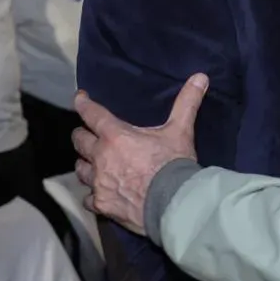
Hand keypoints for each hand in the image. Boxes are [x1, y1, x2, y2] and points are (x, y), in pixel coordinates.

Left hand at [73, 74, 206, 232]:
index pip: (92, 114)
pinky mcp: (101, 204)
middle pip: (79, 141)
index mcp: (115, 136)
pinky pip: (88, 197)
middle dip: (82, 135)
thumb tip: (200, 77)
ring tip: (91, 163)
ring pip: (80, 169)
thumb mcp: (181, 130)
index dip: (83, 104)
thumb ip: (187, 103)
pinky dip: (92, 194)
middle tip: (87, 133)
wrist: (173, 202)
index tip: (79, 98)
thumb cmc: (173, 163)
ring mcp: (98, 182)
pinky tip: (99, 193)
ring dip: (85, 164)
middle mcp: (100, 157)